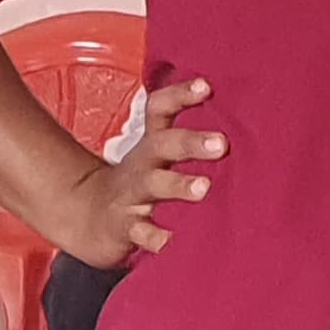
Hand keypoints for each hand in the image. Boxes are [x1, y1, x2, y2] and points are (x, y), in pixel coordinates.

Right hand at [35, 78, 224, 269]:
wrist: (89, 218)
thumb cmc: (141, 184)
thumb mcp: (157, 157)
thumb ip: (189, 140)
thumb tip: (240, 119)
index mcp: (152, 145)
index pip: (160, 108)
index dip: (180, 94)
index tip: (206, 86)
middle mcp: (142, 165)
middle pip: (161, 144)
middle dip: (190, 142)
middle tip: (221, 143)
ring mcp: (131, 196)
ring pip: (152, 186)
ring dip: (177, 186)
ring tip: (203, 188)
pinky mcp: (126, 228)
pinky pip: (143, 233)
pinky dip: (159, 239)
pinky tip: (177, 242)